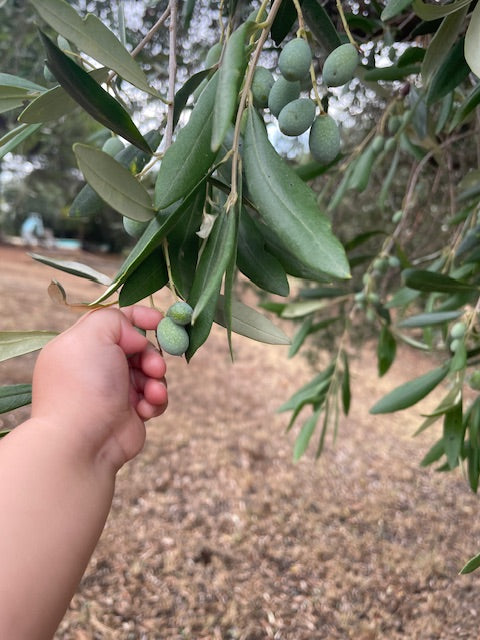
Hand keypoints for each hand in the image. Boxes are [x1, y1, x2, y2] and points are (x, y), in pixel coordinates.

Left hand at [31, 305, 166, 469]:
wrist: (81, 442)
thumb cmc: (84, 385)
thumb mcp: (94, 334)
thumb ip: (116, 318)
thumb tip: (136, 337)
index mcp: (80, 345)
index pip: (113, 321)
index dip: (140, 318)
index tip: (161, 321)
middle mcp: (95, 367)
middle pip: (137, 347)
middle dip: (151, 355)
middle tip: (154, 366)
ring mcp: (112, 390)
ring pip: (149, 372)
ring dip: (156, 380)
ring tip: (151, 392)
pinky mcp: (129, 412)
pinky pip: (153, 397)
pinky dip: (155, 400)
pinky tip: (146, 409)